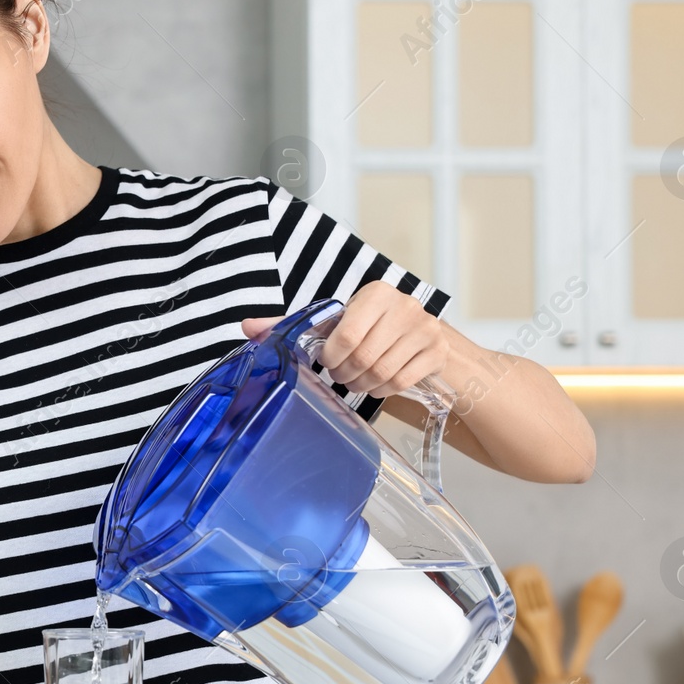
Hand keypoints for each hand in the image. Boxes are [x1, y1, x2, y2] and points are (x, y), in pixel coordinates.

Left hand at [241, 281, 447, 397]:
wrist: (420, 338)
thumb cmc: (369, 329)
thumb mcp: (334, 322)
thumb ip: (292, 324)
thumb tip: (246, 326)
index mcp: (376, 293)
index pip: (345, 335)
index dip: (331, 357)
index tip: (328, 362)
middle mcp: (404, 306)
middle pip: (363, 357)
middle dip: (345, 375)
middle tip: (341, 376)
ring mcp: (426, 329)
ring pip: (381, 372)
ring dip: (362, 385)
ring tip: (357, 381)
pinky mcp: (437, 352)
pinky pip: (401, 381)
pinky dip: (383, 390)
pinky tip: (376, 385)